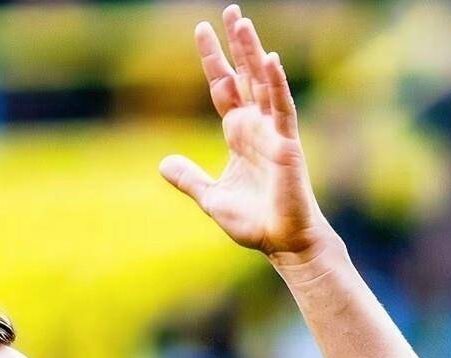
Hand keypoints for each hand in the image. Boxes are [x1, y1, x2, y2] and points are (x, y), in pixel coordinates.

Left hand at [159, 4, 331, 261]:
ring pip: (263, 83)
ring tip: (242, 23)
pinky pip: (282, 108)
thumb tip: (163, 164)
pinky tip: (270, 61)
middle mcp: (257, 126)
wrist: (279, 241)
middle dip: (236, 44)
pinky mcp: (287, 145)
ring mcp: (274, 132)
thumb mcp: (210, 197)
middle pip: (244, 76)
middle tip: (229, 11)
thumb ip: (189, 179)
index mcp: (238, 134)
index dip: (213, 60)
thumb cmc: (252, 221)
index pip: (223, 88)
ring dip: (253, 53)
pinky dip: (277, 85)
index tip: (201, 30)